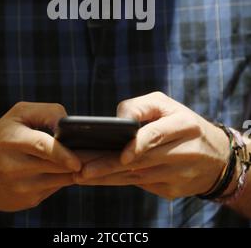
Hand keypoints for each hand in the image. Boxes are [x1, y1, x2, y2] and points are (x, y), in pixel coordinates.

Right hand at [0, 102, 83, 212]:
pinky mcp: (28, 201)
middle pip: (57, 165)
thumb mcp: (17, 115)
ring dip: (73, 169)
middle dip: (77, 159)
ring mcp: (22, 187)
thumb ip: (46, 112)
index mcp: (12, 140)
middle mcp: (15, 166)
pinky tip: (62, 169)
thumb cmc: (1, 138)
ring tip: (79, 158)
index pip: (42, 147)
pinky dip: (63, 178)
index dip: (62, 153)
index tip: (77, 159)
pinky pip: (56, 188)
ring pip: (61, 178)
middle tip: (92, 153)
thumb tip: (69, 124)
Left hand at [74, 92, 229, 199]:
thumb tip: (117, 120)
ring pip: (137, 177)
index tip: (122, 155)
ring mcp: (178, 175)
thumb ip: (141, 106)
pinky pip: (140, 185)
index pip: (158, 135)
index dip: (139, 145)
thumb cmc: (183, 123)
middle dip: (109, 165)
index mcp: (184, 125)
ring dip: (107, 177)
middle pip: (142, 160)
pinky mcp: (172, 191)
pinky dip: (118, 182)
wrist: (216, 157)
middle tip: (82, 168)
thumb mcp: (167, 105)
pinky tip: (98, 180)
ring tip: (80, 176)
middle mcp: (184, 152)